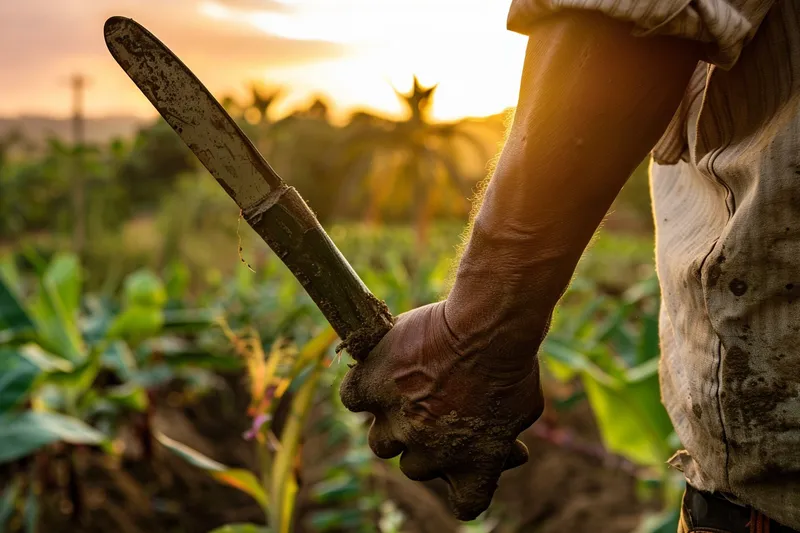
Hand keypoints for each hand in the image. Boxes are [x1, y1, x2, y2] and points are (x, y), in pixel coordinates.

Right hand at [339, 301, 543, 519]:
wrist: (484, 328)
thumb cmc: (512, 364)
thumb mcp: (525, 409)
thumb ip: (508, 438)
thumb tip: (513, 452)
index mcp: (472, 469)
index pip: (466, 504)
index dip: (466, 481)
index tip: (469, 457)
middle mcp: (428, 454)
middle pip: (415, 467)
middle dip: (426, 442)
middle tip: (438, 407)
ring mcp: (395, 422)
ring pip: (381, 443)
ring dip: (393, 423)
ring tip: (409, 390)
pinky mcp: (371, 388)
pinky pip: (353, 399)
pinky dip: (363, 387)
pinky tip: (380, 370)